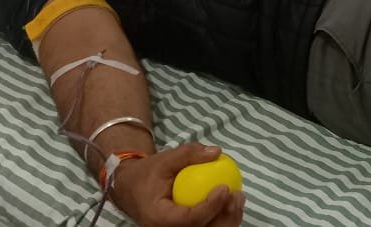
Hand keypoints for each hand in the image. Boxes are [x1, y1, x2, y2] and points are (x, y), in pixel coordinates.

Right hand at [113, 144, 244, 226]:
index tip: (225, 188)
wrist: (131, 189)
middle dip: (224, 217)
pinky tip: (232, 202)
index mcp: (158, 218)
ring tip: (239, 198)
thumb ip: (189, 154)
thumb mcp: (165, 160)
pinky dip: (221, 217)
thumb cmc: (148, 174)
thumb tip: (217, 152)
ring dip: (227, 218)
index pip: (188, 218)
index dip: (210, 206)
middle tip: (237, 194)